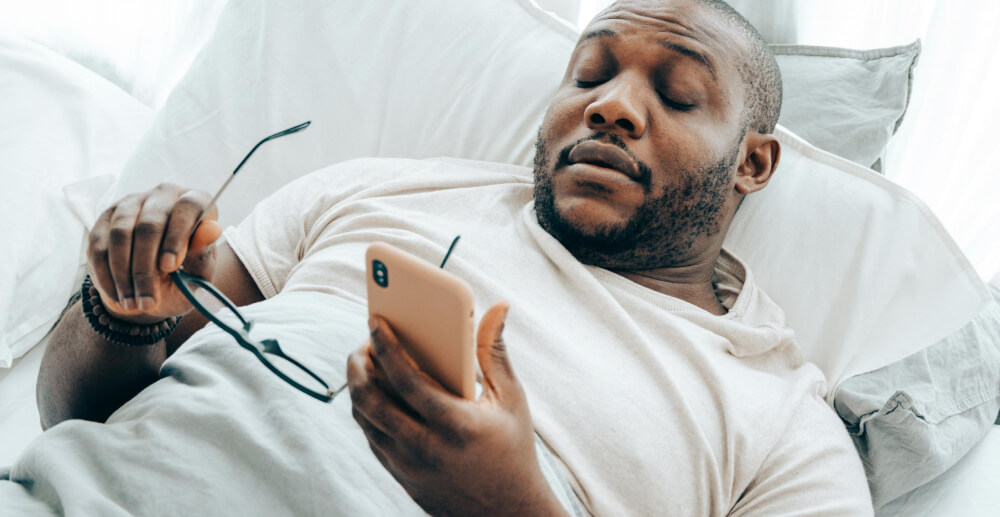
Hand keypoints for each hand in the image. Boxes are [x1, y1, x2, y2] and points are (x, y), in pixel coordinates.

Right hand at [87, 183, 221, 323]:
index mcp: (195, 202)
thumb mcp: (199, 275)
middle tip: (149, 301)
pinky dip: (107, 275)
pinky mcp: (106, 218)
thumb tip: (212, 229)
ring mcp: (132, 203)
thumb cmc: (185, 277)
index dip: (178, 235)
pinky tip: (119, 297)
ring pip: (120, 234)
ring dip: (124, 274)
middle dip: (145, 267)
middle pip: (149, 224)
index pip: (188, 206)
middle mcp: (164, 195)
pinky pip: (99, 245)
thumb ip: (204, 254)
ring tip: (134, 304)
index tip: (170, 266)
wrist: (155, 288)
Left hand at [347, 302, 568, 516]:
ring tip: (365, 365)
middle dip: (358, 365)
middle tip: (362, 344)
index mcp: (455, 423)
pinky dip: (366, 412)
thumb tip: (498, 306)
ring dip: (358, 388)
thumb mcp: (511, 399)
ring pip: (365, 419)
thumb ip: (494, 350)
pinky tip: (374, 394)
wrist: (507, 513)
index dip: (386, 346)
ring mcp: (408, 465)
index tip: (375, 321)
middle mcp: (425, 446)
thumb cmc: (513, 449)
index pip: (406, 378)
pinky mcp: (400, 477)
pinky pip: (371, 437)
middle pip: (371, 399)